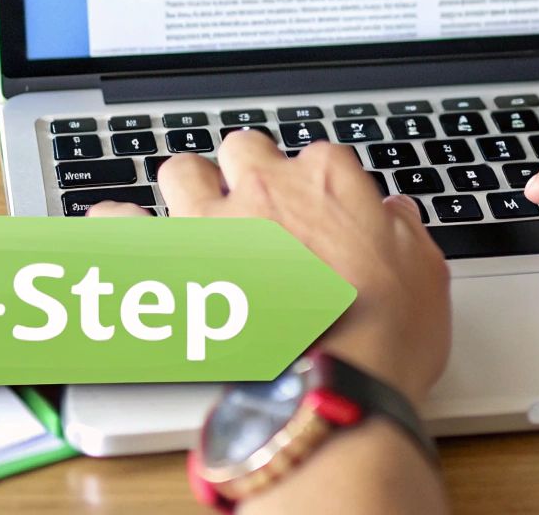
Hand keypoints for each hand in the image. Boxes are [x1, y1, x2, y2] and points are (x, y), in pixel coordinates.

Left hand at [90, 132, 451, 404]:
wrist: (333, 387)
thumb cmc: (383, 339)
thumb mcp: (425, 277)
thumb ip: (405, 232)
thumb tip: (395, 214)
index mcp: (328, 181)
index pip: (319, 158)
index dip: (320, 188)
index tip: (323, 215)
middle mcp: (265, 187)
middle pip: (243, 150)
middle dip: (246, 172)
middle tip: (256, 207)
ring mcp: (211, 221)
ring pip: (181, 172)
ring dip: (187, 188)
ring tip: (195, 215)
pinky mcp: (170, 262)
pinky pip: (120, 224)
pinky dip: (115, 225)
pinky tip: (114, 227)